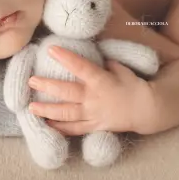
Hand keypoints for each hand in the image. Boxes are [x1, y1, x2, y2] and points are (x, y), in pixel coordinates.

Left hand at [27, 45, 156, 135]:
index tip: (51, 50)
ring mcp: (93, 114)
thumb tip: (93, 54)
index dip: (66, 58)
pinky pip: (75, 129)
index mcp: (101, 80)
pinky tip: (47, 125)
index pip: (81, 67)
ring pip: (67, 113)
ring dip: (48, 110)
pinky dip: (61, 128)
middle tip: (31, 80)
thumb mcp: (121, 69)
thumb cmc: (134, 86)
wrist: (147, 110)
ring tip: (31, 107)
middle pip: (67, 92)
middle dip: (48, 86)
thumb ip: (104, 63)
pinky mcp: (94, 126)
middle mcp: (94, 98)